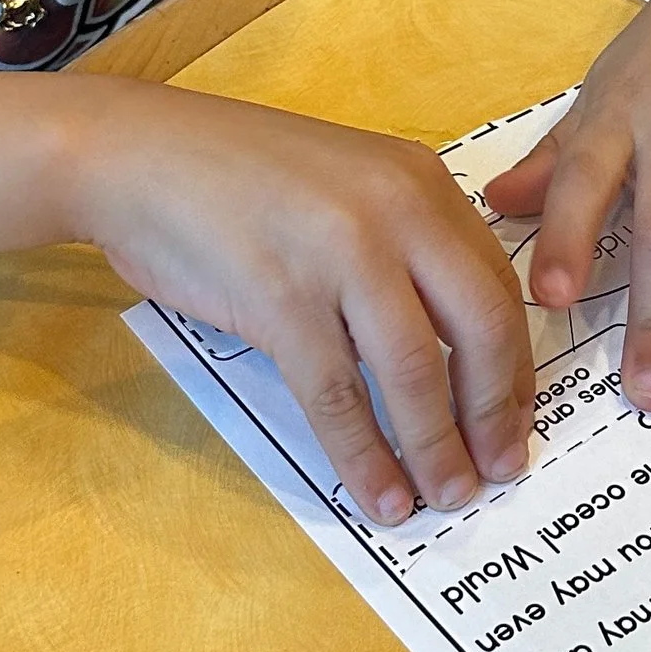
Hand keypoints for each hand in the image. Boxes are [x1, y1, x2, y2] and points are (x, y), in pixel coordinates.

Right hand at [78, 87, 531, 525]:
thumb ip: (400, 244)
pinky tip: (380, 496)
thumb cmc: (232, 176)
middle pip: (480, 327)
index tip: (516, 415)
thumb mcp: (344, 185)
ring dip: (437, 447)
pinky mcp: (281, 299)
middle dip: (496, 411)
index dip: (514, 361)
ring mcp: (340, 254)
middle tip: (503, 468)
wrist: (134, 155)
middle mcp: (395, 210)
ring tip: (449, 495)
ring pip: (415, 371)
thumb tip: (444, 346)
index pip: (495, 282)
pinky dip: (366, 457)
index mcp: (419, 181)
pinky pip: (340, 396)